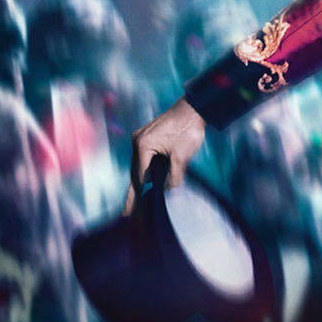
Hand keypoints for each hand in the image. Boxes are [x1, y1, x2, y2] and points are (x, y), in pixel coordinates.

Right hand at [124, 98, 205, 215]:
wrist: (194, 108)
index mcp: (143, 146)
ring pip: (140, 165)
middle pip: (135, 172)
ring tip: (135, 203)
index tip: (131, 212)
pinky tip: (146, 183)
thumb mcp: (182, 157)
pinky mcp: (148, 137)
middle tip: (127, 214)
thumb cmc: (188, 129)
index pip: (139, 176)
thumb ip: (173, 176)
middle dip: (134, 193)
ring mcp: (141, 138)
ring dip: (140, 182)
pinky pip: (144, 158)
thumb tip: (168, 189)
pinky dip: (145, 170)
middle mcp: (137, 142)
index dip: (137, 195)